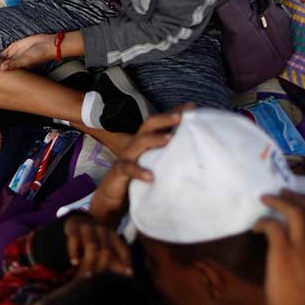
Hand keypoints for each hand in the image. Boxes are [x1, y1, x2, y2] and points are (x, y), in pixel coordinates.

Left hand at [0, 33, 54, 71]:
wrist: (46, 43)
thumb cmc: (39, 55)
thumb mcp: (26, 60)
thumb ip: (14, 63)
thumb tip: (2, 68)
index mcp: (16, 69)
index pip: (3, 73)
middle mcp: (13, 63)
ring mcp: (12, 55)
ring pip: (0, 59)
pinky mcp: (13, 47)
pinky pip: (3, 51)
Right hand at [62, 213, 131, 277]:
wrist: (78, 220)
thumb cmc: (96, 239)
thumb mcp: (107, 248)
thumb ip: (117, 262)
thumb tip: (130, 274)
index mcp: (113, 235)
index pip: (123, 249)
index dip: (126, 262)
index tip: (129, 274)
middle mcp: (102, 230)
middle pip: (106, 250)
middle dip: (102, 266)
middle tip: (96, 278)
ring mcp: (88, 228)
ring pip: (91, 246)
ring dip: (89, 262)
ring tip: (86, 275)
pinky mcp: (74, 228)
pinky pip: (74, 240)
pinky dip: (74, 253)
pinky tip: (74, 262)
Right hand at [89, 107, 193, 226]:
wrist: (112, 197)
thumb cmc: (137, 179)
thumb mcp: (153, 164)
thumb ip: (167, 156)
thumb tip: (192, 151)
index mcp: (145, 141)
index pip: (160, 123)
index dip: (174, 112)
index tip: (193, 106)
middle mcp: (136, 144)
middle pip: (149, 125)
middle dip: (165, 118)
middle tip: (181, 116)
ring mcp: (127, 156)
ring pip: (139, 142)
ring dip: (154, 139)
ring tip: (170, 139)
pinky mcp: (119, 171)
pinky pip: (129, 168)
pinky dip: (139, 171)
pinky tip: (151, 177)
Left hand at [253, 191, 304, 304]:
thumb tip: (300, 244)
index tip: (299, 199)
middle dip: (296, 195)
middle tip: (282, 192)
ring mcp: (301, 246)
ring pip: (294, 210)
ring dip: (278, 201)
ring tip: (266, 199)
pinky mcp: (283, 252)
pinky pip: (272, 225)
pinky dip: (263, 221)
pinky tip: (256, 227)